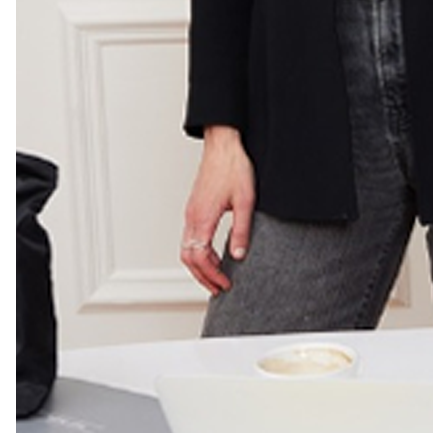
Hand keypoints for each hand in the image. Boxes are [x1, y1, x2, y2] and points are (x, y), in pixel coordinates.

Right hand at [181, 126, 254, 294]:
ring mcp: (191, 212)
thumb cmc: (234, 168)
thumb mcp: (245, 202)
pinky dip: (198, 252)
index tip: (225, 284)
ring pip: (187, 248)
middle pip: (188, 258)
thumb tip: (238, 256)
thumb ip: (241, 231)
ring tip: (216, 276)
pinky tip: (212, 255)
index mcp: (202, 218)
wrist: (223, 145)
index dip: (212, 275)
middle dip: (203, 276)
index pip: (200, 258)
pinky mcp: (194, 207)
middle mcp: (192, 217)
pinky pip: (190, 237)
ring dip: (199, 265)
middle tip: (219, 287)